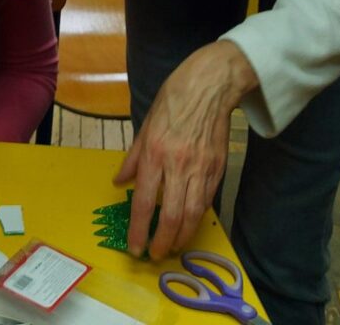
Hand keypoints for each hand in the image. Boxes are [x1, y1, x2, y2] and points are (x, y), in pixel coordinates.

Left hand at [114, 40, 257, 260]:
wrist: (210, 85)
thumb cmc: (174, 98)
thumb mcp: (146, 124)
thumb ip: (133, 157)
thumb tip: (120, 181)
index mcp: (155, 152)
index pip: (145, 201)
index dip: (139, 229)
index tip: (135, 248)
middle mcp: (178, 164)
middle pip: (172, 215)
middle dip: (162, 241)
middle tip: (155, 254)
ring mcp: (201, 167)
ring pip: (193, 214)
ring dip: (182, 236)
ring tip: (172, 246)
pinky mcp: (218, 168)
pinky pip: (207, 200)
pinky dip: (198, 216)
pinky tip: (190, 223)